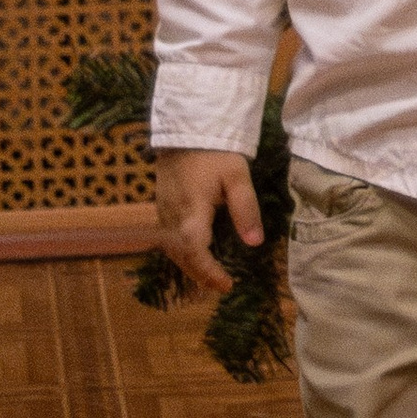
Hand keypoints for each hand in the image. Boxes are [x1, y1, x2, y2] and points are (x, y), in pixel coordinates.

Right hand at [154, 149, 262, 296]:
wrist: (186, 131)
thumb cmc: (214, 153)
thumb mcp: (237, 177)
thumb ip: (245, 209)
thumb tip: (254, 243)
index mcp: (191, 211)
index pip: (195, 251)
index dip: (209, 272)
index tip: (226, 285)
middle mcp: (171, 217)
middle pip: (182, 257)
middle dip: (200, 275)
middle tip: (222, 286)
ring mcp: (163, 214)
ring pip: (172, 250)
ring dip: (190, 266)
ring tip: (211, 278)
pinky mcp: (161, 209)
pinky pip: (169, 240)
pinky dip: (182, 253)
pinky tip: (196, 256)